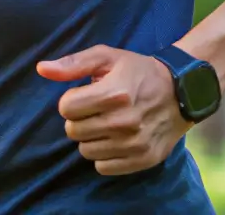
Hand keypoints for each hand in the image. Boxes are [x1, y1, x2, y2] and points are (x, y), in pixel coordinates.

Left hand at [37, 44, 192, 176]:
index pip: (66, 108)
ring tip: (106, 123)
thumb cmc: (138, 71)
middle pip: (73, 131)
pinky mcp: (143, 159)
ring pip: (86, 151)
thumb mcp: (107, 57)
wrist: (182, 91)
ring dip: (90, 138)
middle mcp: (124, 122)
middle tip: (95, 109)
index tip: (84, 94)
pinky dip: (104, 155)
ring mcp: (134, 144)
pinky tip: (115, 139)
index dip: (71, 100)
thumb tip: (41, 69)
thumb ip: (73, 64)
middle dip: (78, 119)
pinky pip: (103, 167)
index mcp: (114, 94)